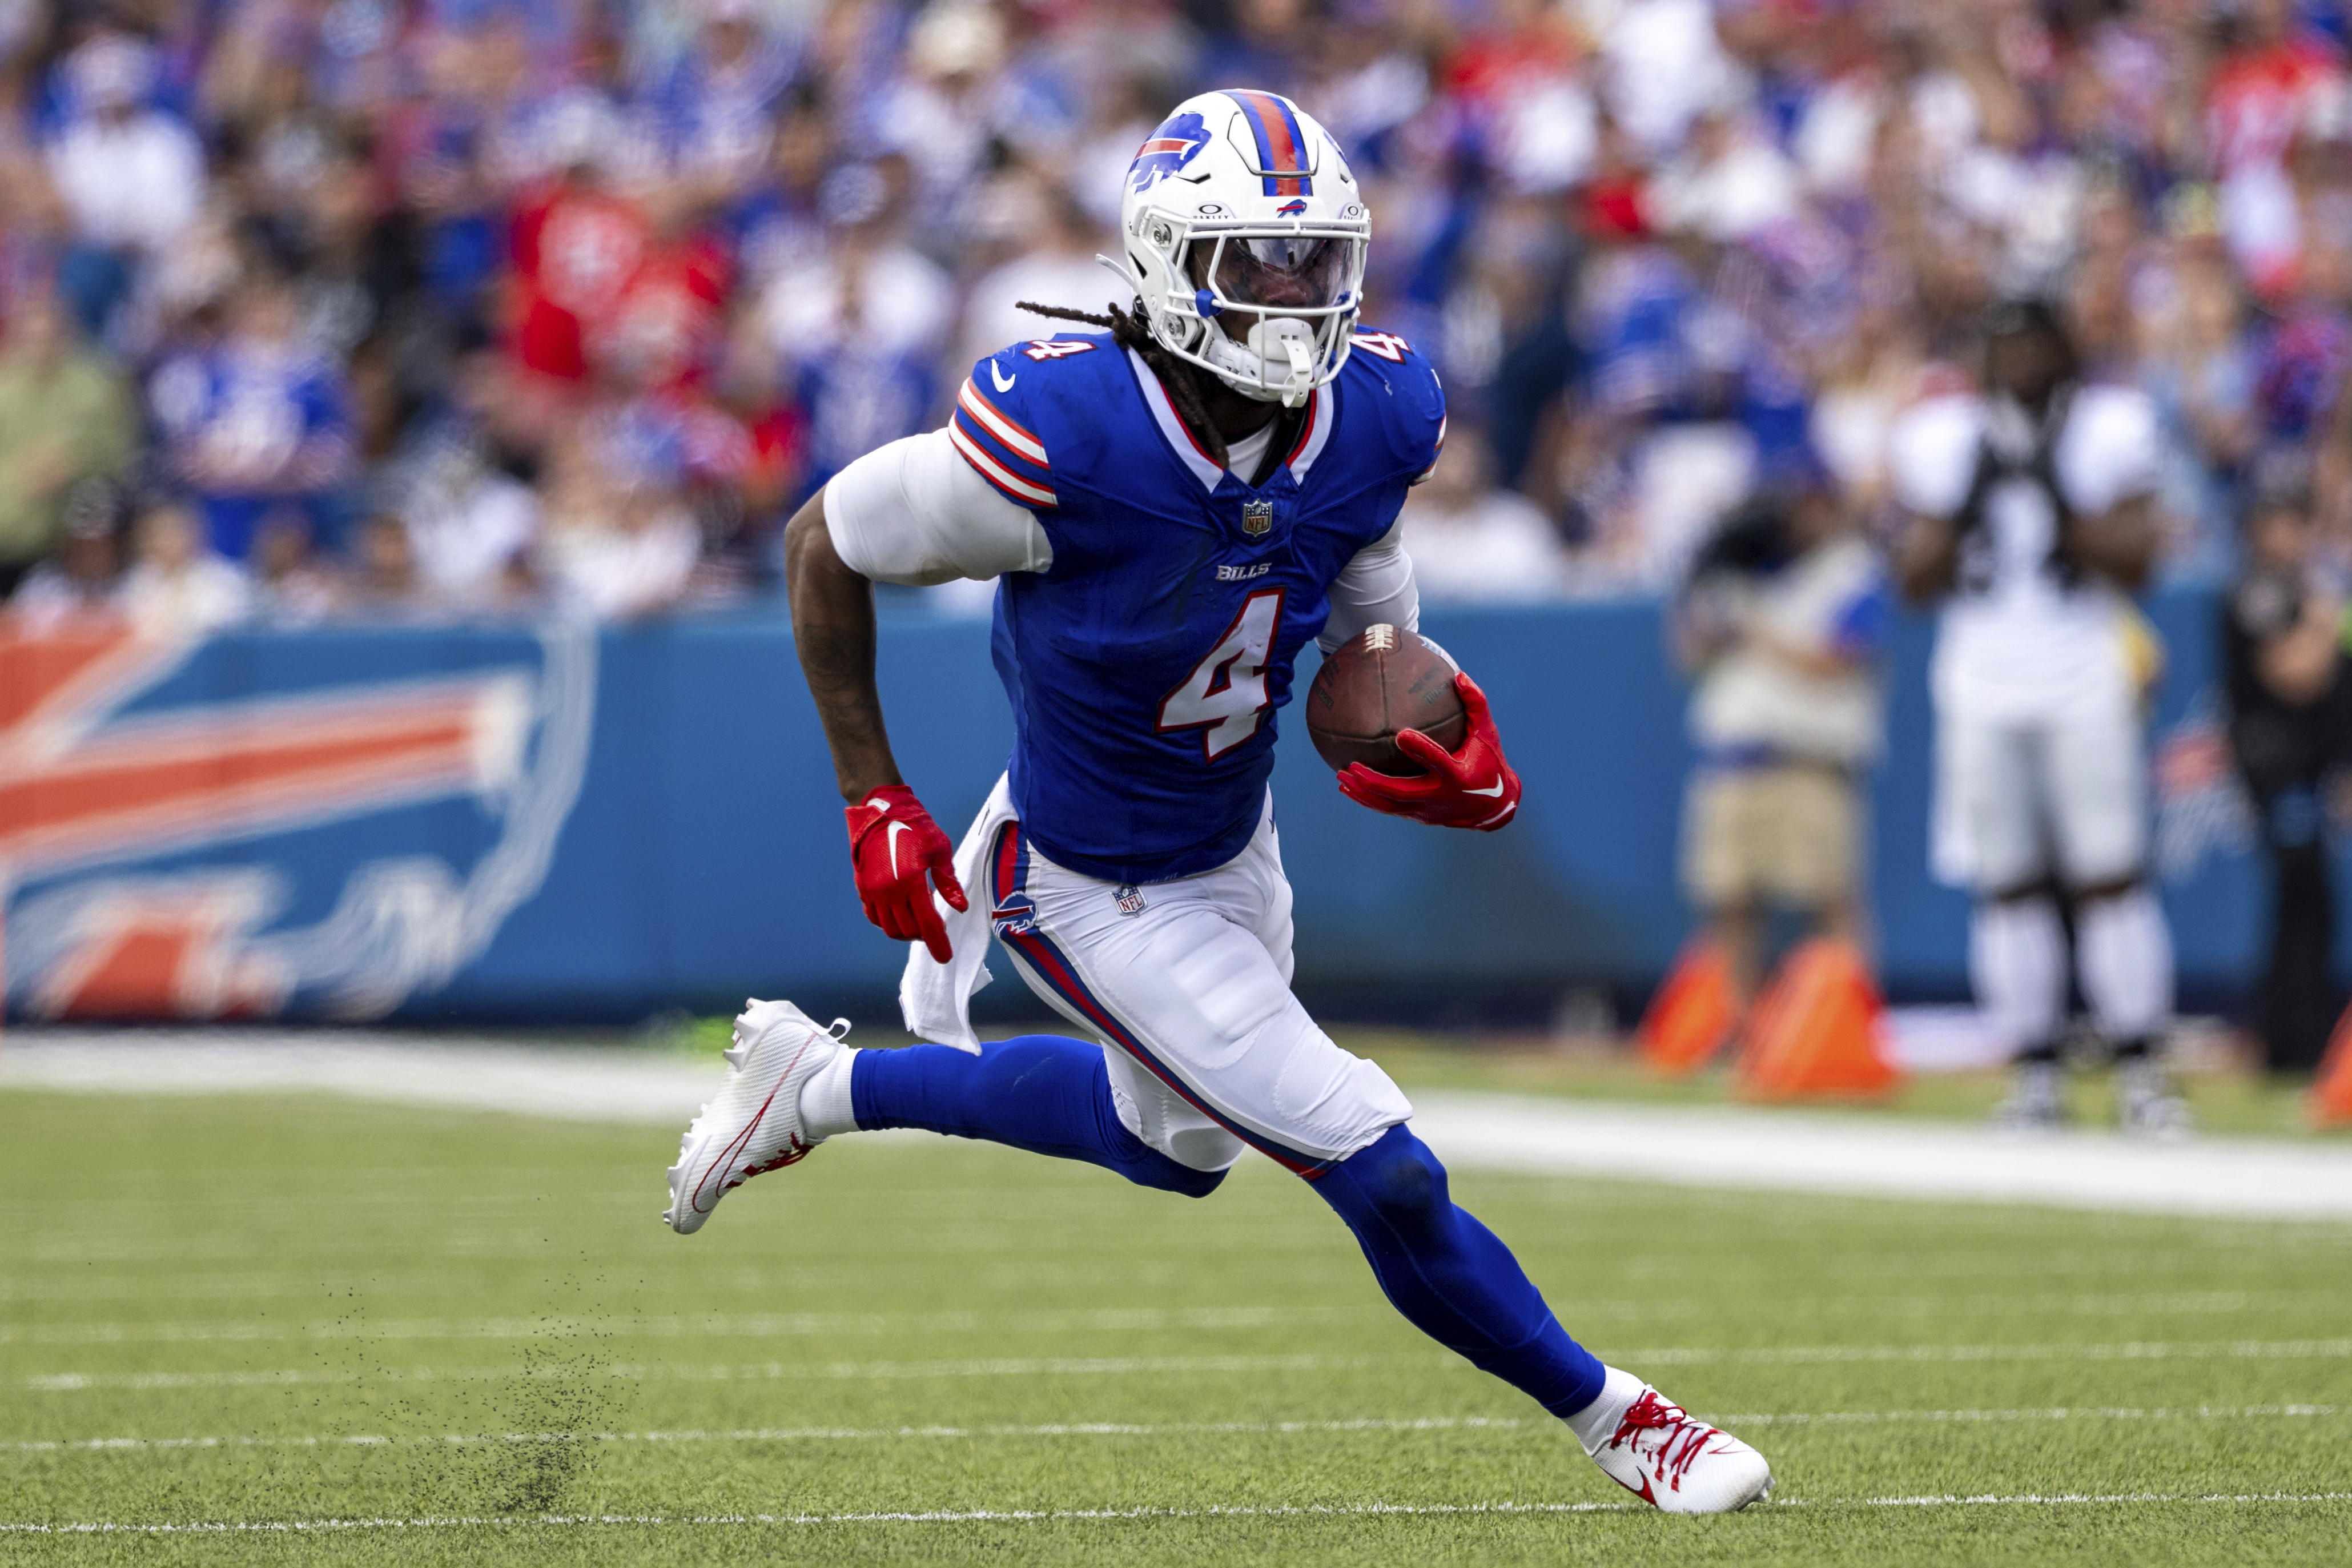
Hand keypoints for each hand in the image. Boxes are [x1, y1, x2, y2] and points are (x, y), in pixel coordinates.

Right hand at [844, 785, 967, 961]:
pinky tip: (899, 914)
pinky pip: (874, 917)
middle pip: (908, 930)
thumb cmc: (914, 825)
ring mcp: (872, 890)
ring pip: (889, 928)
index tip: (945, 957)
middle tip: (935, 931)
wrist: (879, 809)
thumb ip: (948, 882)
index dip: (938, 944)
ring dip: (906, 932)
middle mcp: (888, 890)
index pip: (927, 924)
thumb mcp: (940, 850)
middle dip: (924, 936)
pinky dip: (888, 923)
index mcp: (911, 881)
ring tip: (918, 924)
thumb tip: (960, 907)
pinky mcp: (862, 887)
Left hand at [1337, 673, 1520, 830]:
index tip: (1401, 734)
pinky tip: (1349, 790)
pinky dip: (1369, 801)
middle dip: (1373, 781)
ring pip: (1389, 807)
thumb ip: (1476, 705)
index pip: (1437, 761)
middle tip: (1350, 767)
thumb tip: (1459, 676)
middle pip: (1400, 793)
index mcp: (1458, 775)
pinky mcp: (1420, 817)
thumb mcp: (1487, 733)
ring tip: (1340, 780)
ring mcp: (1428, 811)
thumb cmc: (1490, 762)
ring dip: (1363, 795)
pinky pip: (1390, 810)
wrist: (1495, 807)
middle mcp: (1440, 797)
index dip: (1420, 749)